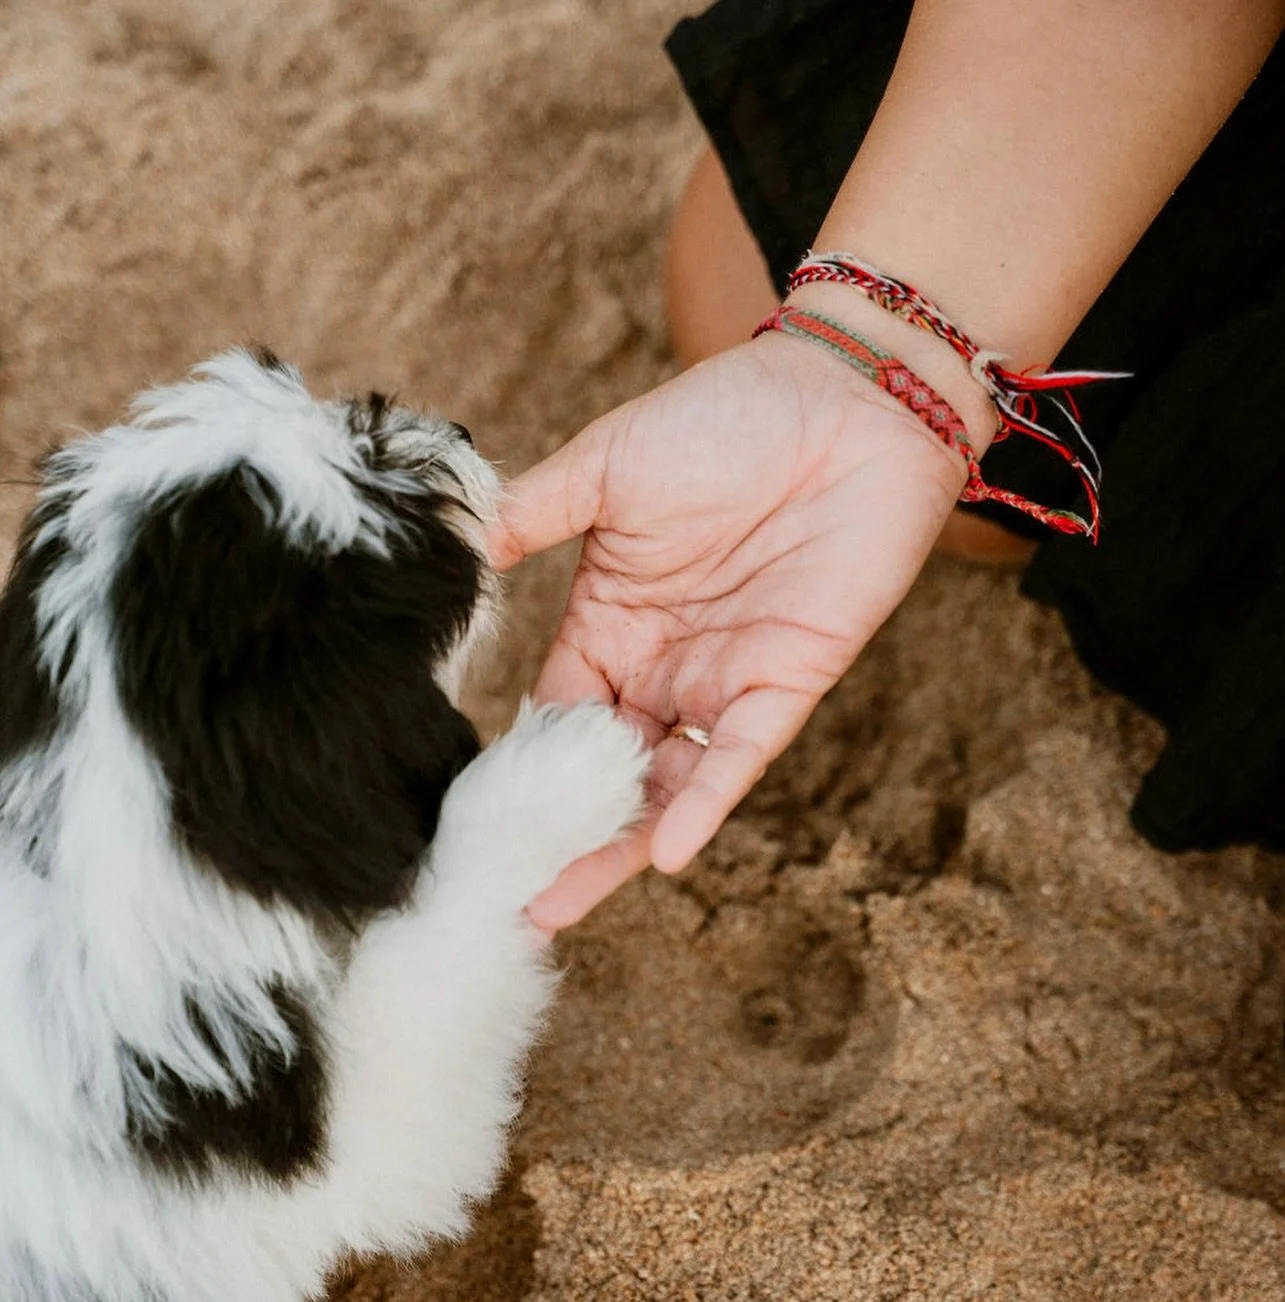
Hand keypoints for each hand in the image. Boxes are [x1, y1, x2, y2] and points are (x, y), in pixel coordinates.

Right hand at [488, 329, 970, 930]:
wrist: (847, 397)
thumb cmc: (729, 419)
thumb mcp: (606, 467)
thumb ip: (533, 513)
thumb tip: (457, 547)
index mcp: (611, 626)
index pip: (554, 719)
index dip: (519, 771)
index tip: (472, 828)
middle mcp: (662, 670)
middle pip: (603, 777)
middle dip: (560, 839)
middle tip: (511, 901)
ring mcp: (722, 685)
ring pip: (663, 788)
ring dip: (616, 846)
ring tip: (560, 901)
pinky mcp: (785, 684)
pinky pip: (737, 759)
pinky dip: (702, 805)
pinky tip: (665, 851)